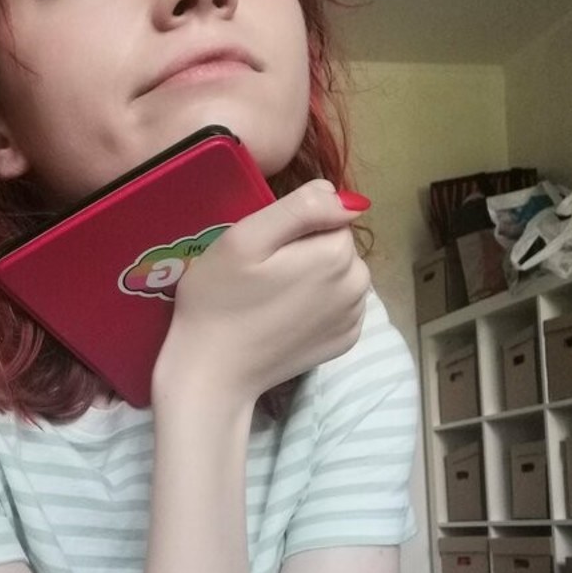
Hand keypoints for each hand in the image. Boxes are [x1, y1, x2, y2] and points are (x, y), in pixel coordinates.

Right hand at [156, 179, 369, 403]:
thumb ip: (300, 207)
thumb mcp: (244, 237)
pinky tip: (285, 318)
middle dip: (307, 252)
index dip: (293, 229)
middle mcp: (358, 284)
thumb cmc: (218, 300)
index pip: (327, 216)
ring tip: (272, 298)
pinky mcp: (345, 342)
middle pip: (337, 246)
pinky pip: (338, 306)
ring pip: (340, 275)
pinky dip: (318, 306)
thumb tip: (347, 199)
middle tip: (263, 275)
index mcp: (336, 253)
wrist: (213, 373)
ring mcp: (354, 318)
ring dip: (314, 278)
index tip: (263, 252)